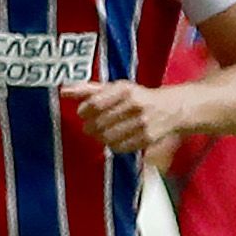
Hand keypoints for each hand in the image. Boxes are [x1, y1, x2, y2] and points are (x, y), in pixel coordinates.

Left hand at [65, 81, 187, 164]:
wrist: (172, 108)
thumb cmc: (138, 97)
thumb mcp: (115, 88)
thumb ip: (88, 89)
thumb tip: (63, 90)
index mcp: (125, 89)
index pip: (94, 103)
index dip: (84, 111)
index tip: (82, 113)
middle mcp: (135, 105)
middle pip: (99, 123)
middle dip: (90, 126)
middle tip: (90, 125)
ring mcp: (142, 123)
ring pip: (108, 137)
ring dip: (100, 137)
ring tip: (103, 131)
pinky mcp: (147, 139)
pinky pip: (120, 147)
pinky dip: (113, 145)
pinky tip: (116, 138)